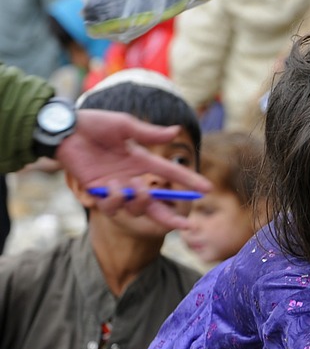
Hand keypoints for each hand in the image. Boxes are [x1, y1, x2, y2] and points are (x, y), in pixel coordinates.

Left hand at [57, 110, 210, 230]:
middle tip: (185, 225)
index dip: (189, 181)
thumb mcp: (124, 125)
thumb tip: (176, 130)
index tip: (207, 189)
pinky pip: (112, 207)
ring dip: (137, 201)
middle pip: (156, 203)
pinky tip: (109, 186)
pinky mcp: (97, 192)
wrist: (63, 129)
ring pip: (135, 207)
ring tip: (127, 185)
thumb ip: (149, 133)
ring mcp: (115, 186)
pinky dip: (114, 200)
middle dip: (171, 216)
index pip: (170, 174)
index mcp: (141, 161)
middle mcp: (132, 177)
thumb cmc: (93, 124)